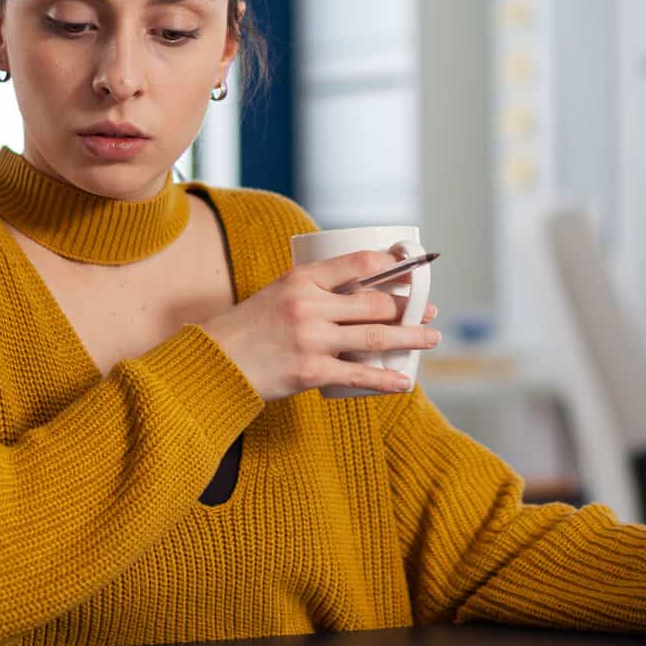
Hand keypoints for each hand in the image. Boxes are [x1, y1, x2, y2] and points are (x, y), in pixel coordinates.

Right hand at [200, 250, 440, 400]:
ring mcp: (311, 340)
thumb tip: (363, 293)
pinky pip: (358, 375)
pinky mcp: (310, 372)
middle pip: (375, 303)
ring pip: (375, 337)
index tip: (414, 270)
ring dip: (410, 338)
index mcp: (301, 278)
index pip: (358, 264)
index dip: (393, 266)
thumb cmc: (248, 328)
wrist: (214, 363)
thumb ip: (315, 290)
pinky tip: (403, 382)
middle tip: (428, 311)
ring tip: (431, 338)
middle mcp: (308, 305)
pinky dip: (385, 380)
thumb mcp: (278, 293)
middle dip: (409, 308)